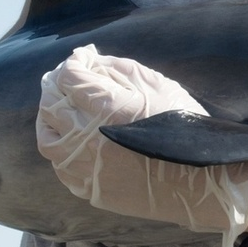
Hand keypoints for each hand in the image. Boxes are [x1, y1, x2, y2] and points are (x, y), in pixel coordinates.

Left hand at [36, 45, 247, 246]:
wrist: (201, 182)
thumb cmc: (185, 128)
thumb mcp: (159, 86)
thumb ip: (120, 69)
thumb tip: (90, 60)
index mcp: (109, 110)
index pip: (71, 78)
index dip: (74, 62)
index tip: (82, 57)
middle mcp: (89, 139)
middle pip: (52, 104)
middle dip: (56, 84)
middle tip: (67, 78)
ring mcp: (86, 168)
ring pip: (46, 137)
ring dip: (49, 117)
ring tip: (61, 107)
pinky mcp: (89, 189)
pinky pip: (59, 165)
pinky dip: (59, 145)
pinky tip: (71, 138)